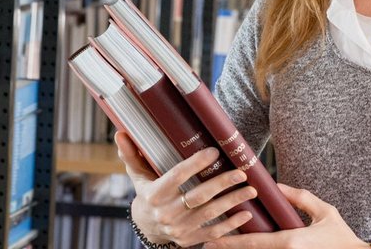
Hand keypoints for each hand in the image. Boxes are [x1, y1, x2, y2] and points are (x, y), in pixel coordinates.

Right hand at [115, 130, 257, 246]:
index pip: (177, 176)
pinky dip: (232, 224)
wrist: (147, 227)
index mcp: (155, 194)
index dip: (195, 163)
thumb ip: (132, 155)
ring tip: (251, 190)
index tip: (213, 151)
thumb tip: (120, 133)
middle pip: (198, 196)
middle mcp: (167, 212)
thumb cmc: (147, 193)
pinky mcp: (191, 239)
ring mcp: (180, 228)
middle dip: (222, 184)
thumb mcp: (138, 175)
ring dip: (232, 202)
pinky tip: (247, 214)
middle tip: (241, 172)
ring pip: (210, 214)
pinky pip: (214, 232)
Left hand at [200, 184, 368, 248]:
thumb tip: (277, 186)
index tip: (213, 239)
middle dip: (230, 247)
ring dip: (242, 248)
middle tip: (207, 243)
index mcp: (291, 241)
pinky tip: (244, 245)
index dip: (232, 241)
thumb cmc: (341, 236)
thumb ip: (299, 198)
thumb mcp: (323, 211)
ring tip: (219, 244)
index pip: (254, 242)